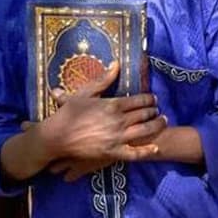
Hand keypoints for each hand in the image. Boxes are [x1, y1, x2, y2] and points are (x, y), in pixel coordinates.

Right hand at [38, 62, 166, 166]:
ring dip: (156, 126)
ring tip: (162, 122)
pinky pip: (134, 153)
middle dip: (154, 111)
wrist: (55, 137)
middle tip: (158, 109)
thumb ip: (103, 79)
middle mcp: (118, 121)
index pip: (140, 100)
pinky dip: (146, 151)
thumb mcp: (85, 92)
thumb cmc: (68, 114)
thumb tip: (116, 63)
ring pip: (144, 131)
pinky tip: (155, 148)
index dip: (150, 99)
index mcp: (113, 105)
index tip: (154, 98)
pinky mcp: (112, 153)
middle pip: (145, 114)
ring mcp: (116, 137)